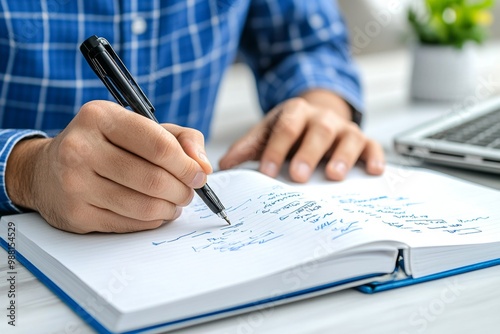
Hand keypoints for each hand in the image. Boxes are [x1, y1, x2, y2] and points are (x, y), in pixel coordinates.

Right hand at [5, 100, 210, 232]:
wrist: (47, 171)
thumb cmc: (104, 144)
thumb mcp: (141, 127)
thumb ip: (181, 138)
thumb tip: (203, 166)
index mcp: (100, 117)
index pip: (158, 145)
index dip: (187, 165)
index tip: (199, 174)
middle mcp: (81, 148)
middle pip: (153, 179)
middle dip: (182, 190)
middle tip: (188, 192)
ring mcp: (74, 184)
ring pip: (143, 205)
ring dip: (170, 208)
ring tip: (175, 202)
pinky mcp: (76, 214)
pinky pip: (129, 223)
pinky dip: (152, 220)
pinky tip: (155, 211)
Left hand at [219, 91, 384, 181]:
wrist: (318, 115)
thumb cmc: (291, 130)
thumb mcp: (268, 132)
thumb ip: (248, 147)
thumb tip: (224, 166)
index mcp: (296, 113)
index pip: (286, 128)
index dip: (276, 149)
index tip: (266, 171)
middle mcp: (322, 118)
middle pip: (318, 131)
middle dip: (308, 153)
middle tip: (297, 176)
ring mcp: (344, 128)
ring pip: (348, 137)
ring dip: (342, 156)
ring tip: (334, 176)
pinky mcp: (363, 140)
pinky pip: (373, 146)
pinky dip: (374, 158)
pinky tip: (373, 171)